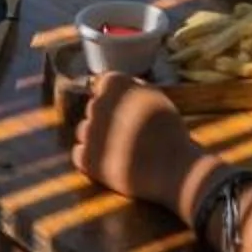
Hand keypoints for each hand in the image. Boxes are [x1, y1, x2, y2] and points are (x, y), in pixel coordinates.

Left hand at [70, 73, 207, 218]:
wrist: (172, 167)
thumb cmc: (168, 131)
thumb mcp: (154, 96)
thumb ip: (132, 87)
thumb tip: (117, 86)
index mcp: (115, 84)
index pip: (102, 86)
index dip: (114, 100)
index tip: (127, 113)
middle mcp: (97, 103)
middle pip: (93, 109)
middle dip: (106, 120)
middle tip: (126, 135)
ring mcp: (89, 131)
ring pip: (84, 131)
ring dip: (97, 139)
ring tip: (121, 151)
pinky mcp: (86, 158)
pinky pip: (79, 154)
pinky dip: (91, 160)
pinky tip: (111, 163)